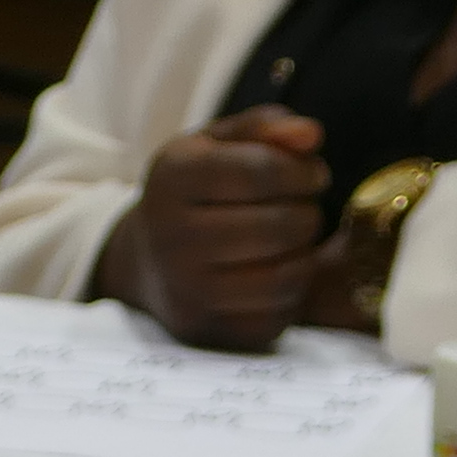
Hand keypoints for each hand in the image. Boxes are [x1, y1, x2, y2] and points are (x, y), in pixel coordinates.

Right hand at [96, 108, 333, 352]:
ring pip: (283, 277)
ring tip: (297, 240)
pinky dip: (290, 293)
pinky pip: (275, 315)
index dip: (302, 172)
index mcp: (172, 177)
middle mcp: (172, 236)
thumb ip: (263, 129)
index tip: (314, 176)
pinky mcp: (206, 328)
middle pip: (277, 227)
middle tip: (305, 210)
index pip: (259, 172)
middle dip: (308, 215)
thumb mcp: (213, 145)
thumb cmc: (192, 192)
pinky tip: (279, 271)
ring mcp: (186, 289)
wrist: (142, 261)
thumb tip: (311, 135)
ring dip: (305, 256)